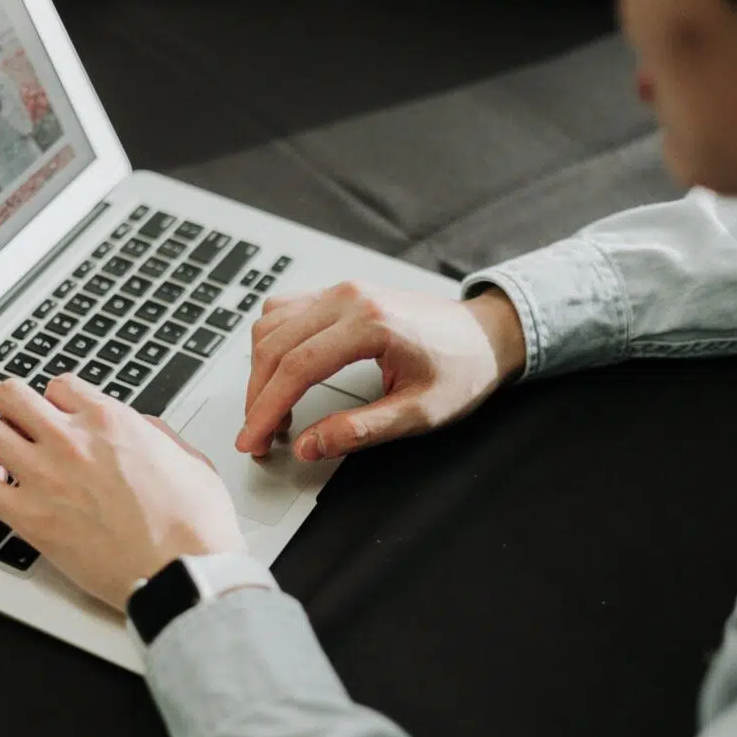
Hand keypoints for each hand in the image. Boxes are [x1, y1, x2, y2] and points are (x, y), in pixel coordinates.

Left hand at [0, 375, 245, 609]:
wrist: (183, 568)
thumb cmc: (193, 521)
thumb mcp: (188, 457)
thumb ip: (155, 433)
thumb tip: (141, 428)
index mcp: (111, 420)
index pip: (60, 385)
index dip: (59, 399)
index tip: (61, 414)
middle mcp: (72, 440)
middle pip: (10, 396)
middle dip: (13, 408)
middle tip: (22, 426)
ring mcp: (45, 477)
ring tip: (7, 458)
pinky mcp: (29, 519)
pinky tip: (2, 489)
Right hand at [238, 282, 526, 460]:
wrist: (485, 333)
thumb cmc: (461, 368)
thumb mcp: (418, 412)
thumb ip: (360, 431)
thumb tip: (308, 446)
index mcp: (370, 323)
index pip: (297, 367)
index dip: (266, 409)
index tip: (251, 441)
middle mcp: (349, 297)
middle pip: (275, 345)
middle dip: (258, 396)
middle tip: (257, 438)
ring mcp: (342, 290)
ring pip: (271, 324)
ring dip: (261, 370)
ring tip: (272, 413)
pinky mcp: (339, 293)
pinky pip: (285, 310)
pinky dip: (272, 344)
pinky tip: (280, 374)